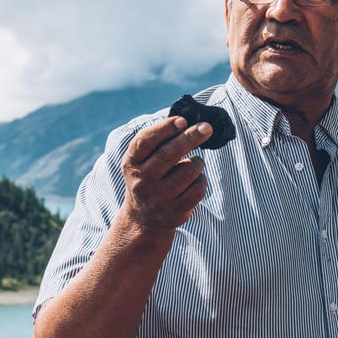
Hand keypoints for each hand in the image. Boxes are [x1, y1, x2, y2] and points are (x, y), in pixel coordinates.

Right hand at [120, 116, 211, 231]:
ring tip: (194, 163)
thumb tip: (185, 122)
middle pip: (169, 154)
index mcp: (131, 163)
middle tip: (206, 127)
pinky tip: (193, 180)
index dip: (165, 128)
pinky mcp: (175, 210)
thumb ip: (156, 143)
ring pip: (189, 170)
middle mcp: (142, 180)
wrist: (143, 217)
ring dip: (197, 162)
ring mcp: (158, 197)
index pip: (145, 141)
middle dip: (190, 137)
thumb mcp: (141, 161)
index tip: (182, 120)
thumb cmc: (148, 178)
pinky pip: (198, 187)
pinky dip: (201, 179)